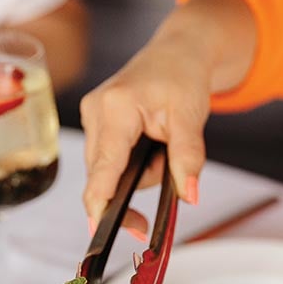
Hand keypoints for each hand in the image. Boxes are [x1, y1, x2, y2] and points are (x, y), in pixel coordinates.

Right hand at [80, 31, 209, 236]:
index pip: (102, 167)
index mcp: (115, 108)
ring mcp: (91, 118)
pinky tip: (148, 147)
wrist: (177, 52)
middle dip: (137, 185)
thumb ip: (188, 158)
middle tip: (169, 172)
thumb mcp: (191, 116)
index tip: (99, 231)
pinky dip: (130, 164)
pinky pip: (109, 161)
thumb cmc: (183, 76)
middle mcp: (95, 112)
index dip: (100, 202)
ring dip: (137, 173)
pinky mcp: (95, 124)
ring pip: (107, 171)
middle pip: (104, 176)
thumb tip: (189, 195)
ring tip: (162, 147)